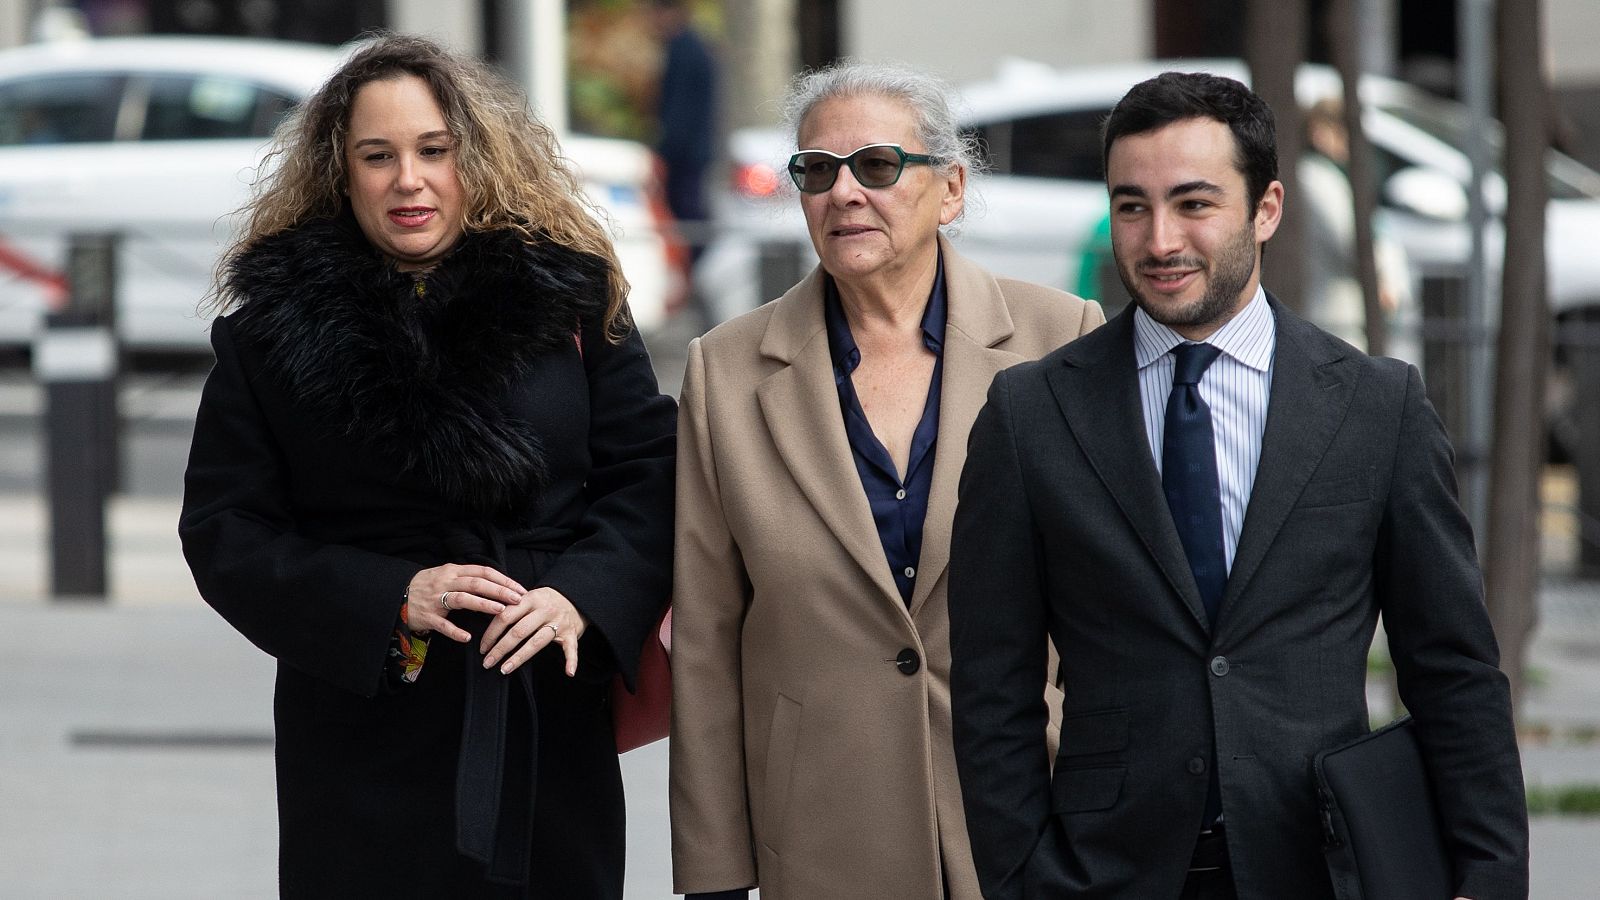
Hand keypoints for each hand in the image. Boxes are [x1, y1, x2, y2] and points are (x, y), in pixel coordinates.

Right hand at [405, 564, 525, 642]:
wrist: (397, 596)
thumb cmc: (427, 586)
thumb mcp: (446, 575)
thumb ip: (467, 577)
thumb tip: (496, 581)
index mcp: (453, 571)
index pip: (483, 572)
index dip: (503, 579)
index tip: (519, 588)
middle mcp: (446, 582)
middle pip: (477, 584)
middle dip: (499, 591)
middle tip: (517, 599)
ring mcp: (436, 599)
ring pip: (463, 599)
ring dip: (483, 605)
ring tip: (501, 611)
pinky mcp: (427, 616)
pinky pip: (443, 625)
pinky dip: (455, 631)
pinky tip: (467, 637)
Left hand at [480, 586, 588, 675]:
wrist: (575, 595)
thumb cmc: (547, 600)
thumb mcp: (529, 596)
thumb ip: (512, 607)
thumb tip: (485, 621)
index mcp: (530, 599)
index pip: (506, 616)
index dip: (491, 633)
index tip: (482, 647)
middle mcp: (544, 610)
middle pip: (518, 631)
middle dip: (500, 649)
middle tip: (487, 662)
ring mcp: (559, 622)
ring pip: (537, 642)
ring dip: (519, 657)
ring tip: (505, 669)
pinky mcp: (572, 633)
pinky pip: (571, 648)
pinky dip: (571, 660)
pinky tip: (568, 672)